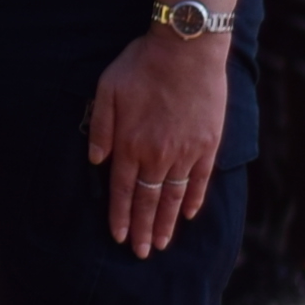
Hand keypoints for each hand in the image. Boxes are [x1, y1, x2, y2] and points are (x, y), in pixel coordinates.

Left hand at [86, 29, 231, 257]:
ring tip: (160, 244)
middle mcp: (157, 155)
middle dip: (141, 228)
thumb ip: (101, 128)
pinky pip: (198, 181)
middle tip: (139, 252)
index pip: (121, 189)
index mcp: (130, 143)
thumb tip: (97, 162)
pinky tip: (185, 215)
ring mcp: (185, 153)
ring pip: (173, 197)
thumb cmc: (141, 66)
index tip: (117, 236)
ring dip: (165, 222)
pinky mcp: (207, 146)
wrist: (186, 51)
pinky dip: (192, 201)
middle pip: (147, 200)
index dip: (118, 215)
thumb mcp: (106, 90)